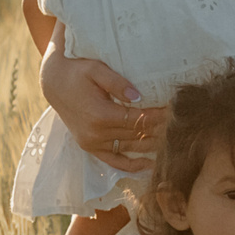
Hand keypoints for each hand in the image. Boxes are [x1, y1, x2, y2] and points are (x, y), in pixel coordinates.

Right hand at [39, 46, 164, 172]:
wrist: (53, 82)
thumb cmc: (77, 71)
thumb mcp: (96, 69)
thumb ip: (117, 83)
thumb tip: (139, 97)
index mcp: (100, 115)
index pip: (139, 119)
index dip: (159, 117)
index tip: (176, 111)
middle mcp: (96, 134)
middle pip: (137, 135)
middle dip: (160, 130)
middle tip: (181, 126)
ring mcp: (92, 143)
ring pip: (129, 148)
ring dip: (152, 146)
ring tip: (173, 141)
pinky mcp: (89, 147)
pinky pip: (113, 161)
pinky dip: (131, 165)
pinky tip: (150, 164)